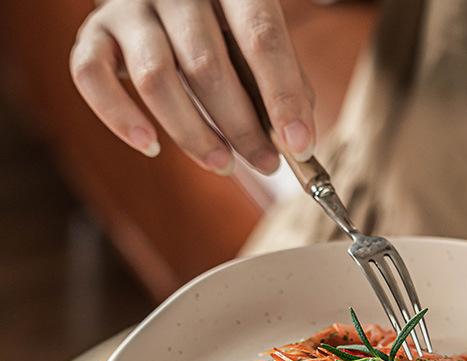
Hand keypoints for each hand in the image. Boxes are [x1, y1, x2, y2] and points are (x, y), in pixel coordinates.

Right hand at [70, 0, 315, 173]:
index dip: (283, 96)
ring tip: (224, 165)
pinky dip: (120, 118)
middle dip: (243, 128)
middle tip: (267, 164)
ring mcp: (130, 8)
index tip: (299, 146)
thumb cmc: (226, 31)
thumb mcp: (260, 44)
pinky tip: (151, 146)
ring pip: (155, 80)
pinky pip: (92, 76)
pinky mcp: (96, 33)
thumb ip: (284, 82)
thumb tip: (297, 139)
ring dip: (194, 135)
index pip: (261, 37)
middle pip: (207, 66)